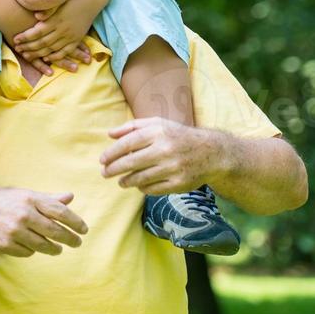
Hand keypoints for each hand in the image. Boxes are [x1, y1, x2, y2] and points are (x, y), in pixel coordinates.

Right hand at [0, 185, 87, 256]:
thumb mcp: (21, 194)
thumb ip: (47, 198)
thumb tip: (70, 197)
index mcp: (29, 198)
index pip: (60, 211)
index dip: (75, 222)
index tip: (83, 229)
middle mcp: (23, 214)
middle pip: (55, 231)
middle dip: (70, 239)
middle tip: (76, 242)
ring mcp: (14, 231)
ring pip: (43, 245)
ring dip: (54, 248)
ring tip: (57, 248)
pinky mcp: (6, 245)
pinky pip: (28, 252)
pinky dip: (32, 250)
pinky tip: (31, 246)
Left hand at [12, 0, 95, 69]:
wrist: (89, 2)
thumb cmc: (70, 0)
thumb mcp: (58, 3)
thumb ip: (47, 10)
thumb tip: (36, 16)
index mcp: (56, 20)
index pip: (37, 31)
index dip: (25, 37)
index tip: (15, 39)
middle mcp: (62, 30)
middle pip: (42, 42)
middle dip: (28, 47)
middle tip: (17, 49)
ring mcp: (70, 36)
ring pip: (51, 48)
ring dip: (38, 53)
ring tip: (27, 56)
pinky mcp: (76, 40)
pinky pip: (65, 51)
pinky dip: (55, 56)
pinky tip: (46, 58)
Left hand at [99, 117, 224, 194]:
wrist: (211, 153)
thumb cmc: (178, 136)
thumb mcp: (157, 124)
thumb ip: (132, 127)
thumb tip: (109, 134)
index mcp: (158, 132)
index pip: (128, 143)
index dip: (112, 153)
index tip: (102, 160)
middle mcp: (166, 150)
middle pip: (131, 162)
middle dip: (113, 169)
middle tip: (104, 173)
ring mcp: (173, 168)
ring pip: (140, 179)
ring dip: (126, 181)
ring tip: (120, 181)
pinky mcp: (179, 184)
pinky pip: (153, 189)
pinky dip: (143, 188)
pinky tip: (139, 185)